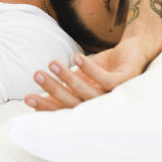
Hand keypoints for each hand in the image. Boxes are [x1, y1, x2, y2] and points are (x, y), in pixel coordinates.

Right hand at [24, 38, 154, 110]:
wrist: (134, 52)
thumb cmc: (105, 68)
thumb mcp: (80, 78)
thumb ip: (64, 88)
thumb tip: (37, 97)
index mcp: (88, 105)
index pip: (64, 109)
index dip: (46, 105)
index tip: (27, 98)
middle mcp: (101, 105)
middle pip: (74, 102)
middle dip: (53, 90)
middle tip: (36, 76)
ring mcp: (115, 95)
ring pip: (88, 92)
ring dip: (69, 78)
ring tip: (52, 63)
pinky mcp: (126, 81)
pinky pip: (107, 80)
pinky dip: (91, 70)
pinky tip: (77, 58)